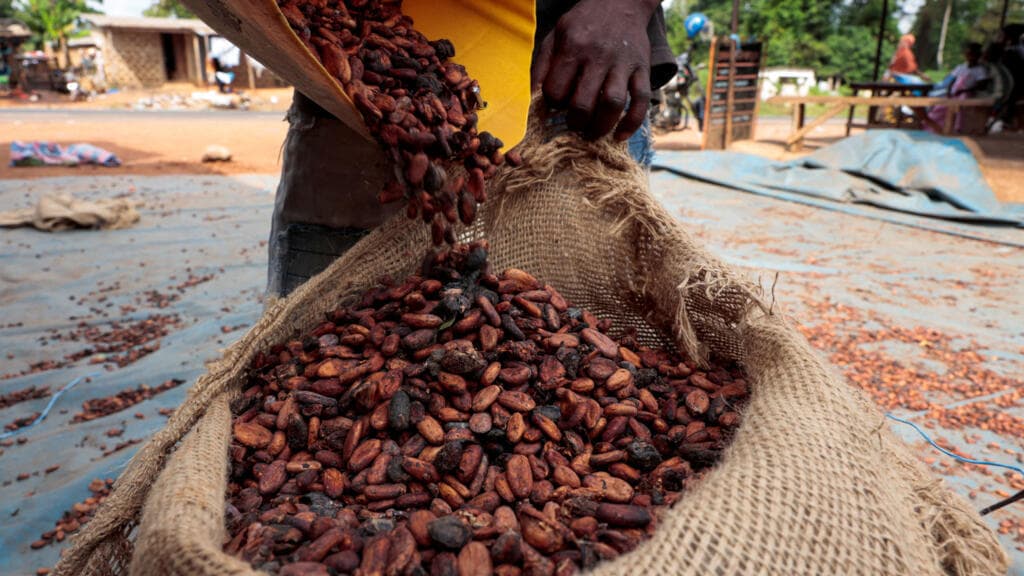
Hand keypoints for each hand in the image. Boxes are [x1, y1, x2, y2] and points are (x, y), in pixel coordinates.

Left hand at [532, 0, 658, 140]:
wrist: (621, 1)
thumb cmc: (583, 23)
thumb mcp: (556, 34)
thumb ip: (543, 65)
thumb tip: (533, 98)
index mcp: (573, 47)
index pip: (557, 91)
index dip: (553, 104)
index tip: (556, 106)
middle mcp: (598, 56)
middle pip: (584, 103)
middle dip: (575, 123)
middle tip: (574, 127)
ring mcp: (623, 63)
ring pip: (612, 104)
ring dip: (601, 127)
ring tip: (592, 134)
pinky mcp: (642, 68)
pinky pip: (641, 100)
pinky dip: (632, 122)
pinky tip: (621, 136)